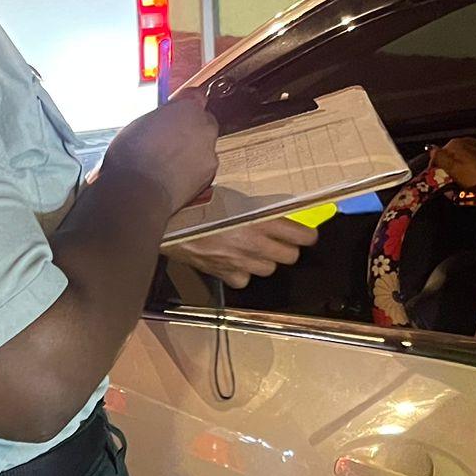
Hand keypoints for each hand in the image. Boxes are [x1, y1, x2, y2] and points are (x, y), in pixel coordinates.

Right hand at [101, 95, 217, 214]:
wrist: (138, 192)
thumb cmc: (132, 155)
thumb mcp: (140, 123)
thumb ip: (162, 116)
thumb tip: (166, 117)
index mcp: (188, 109)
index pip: (196, 96)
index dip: (186, 103)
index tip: (177, 108)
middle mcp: (204, 128)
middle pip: (203, 122)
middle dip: (191, 128)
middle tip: (169, 137)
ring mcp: (209, 153)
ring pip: (204, 146)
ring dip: (191, 150)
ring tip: (167, 161)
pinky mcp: (209, 177)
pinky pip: (202, 167)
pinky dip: (192, 169)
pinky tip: (172, 175)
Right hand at [165, 217, 319, 288]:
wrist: (168, 221)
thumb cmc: (196, 202)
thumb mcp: (232, 195)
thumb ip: (255, 204)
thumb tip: (274, 206)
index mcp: (259, 220)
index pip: (301, 235)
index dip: (307, 235)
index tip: (306, 233)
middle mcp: (254, 244)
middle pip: (290, 256)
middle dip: (288, 248)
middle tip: (280, 239)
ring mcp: (239, 262)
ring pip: (268, 269)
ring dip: (265, 260)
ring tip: (254, 249)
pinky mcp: (224, 274)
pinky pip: (243, 280)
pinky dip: (241, 273)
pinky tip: (234, 261)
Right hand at [430, 137, 475, 188]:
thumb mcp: (453, 171)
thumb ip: (440, 158)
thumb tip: (431, 150)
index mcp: (456, 144)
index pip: (440, 151)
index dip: (438, 163)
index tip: (438, 174)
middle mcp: (468, 140)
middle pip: (453, 150)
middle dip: (451, 161)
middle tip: (452, 176)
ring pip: (466, 151)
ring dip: (463, 160)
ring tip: (465, 173)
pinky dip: (475, 159)